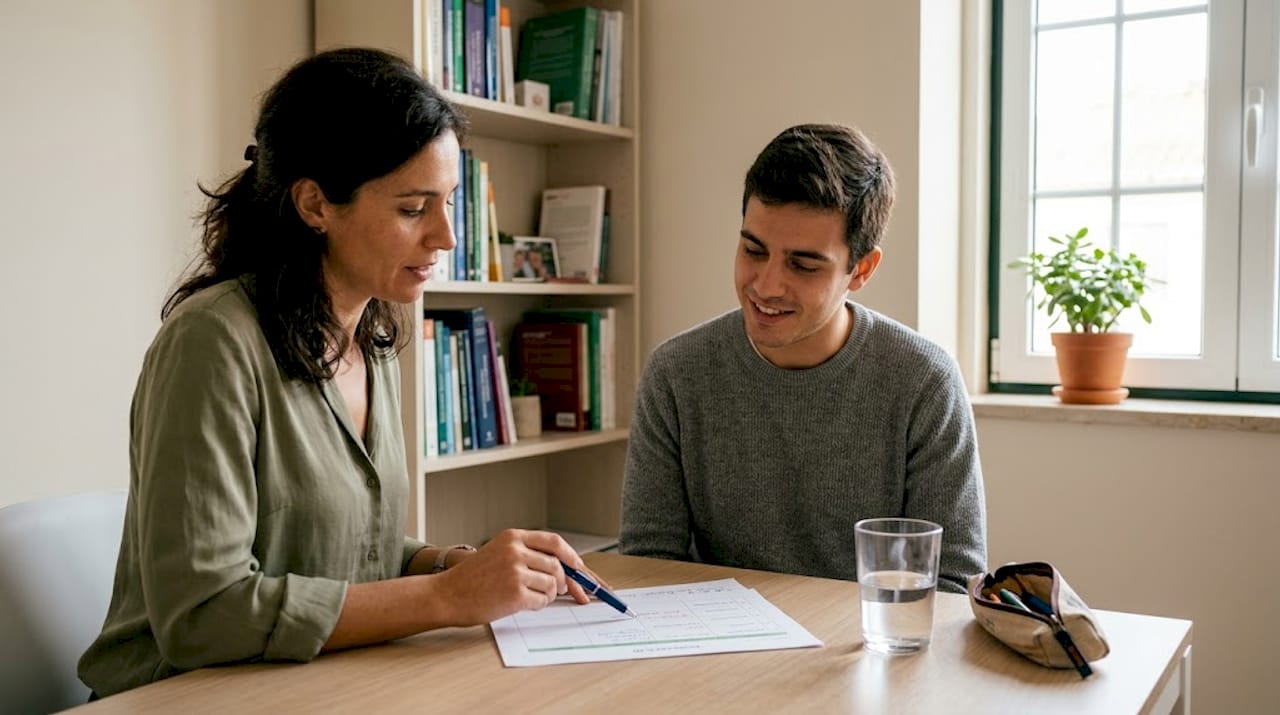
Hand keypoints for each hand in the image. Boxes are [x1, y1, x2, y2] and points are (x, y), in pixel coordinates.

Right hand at [431, 529, 589, 624]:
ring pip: (552, 584)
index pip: (554, 542)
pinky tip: (523, 604)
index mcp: (513, 537)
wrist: (447, 595)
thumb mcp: (498, 552)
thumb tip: (562, 567)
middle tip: (559, 590)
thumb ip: (526, 554)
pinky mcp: (515, 594)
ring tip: (530, 596)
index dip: (571, 555)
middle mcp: (515, 551)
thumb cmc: (472, 578)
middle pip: (557, 565)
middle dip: (562, 581)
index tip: (578, 567)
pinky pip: (542, 601)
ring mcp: (515, 572)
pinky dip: (538, 605)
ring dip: (548, 595)